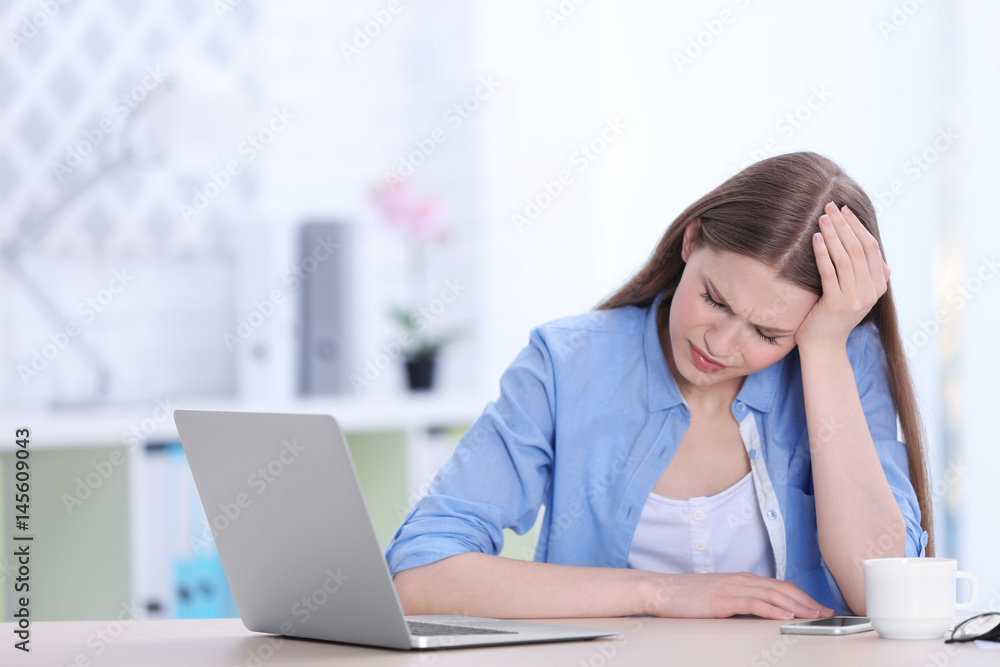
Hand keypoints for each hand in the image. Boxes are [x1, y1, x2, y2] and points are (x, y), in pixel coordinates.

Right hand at [643, 572, 835, 619]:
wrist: (662, 590)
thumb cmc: (688, 596)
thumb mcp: (720, 597)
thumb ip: (741, 602)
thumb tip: (761, 613)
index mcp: (742, 580)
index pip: (779, 586)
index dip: (802, 596)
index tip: (818, 607)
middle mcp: (742, 580)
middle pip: (782, 588)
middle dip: (807, 601)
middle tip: (826, 613)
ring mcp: (733, 588)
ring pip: (773, 594)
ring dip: (797, 605)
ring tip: (814, 615)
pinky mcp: (724, 599)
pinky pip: (754, 603)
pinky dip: (773, 608)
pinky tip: (786, 614)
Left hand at [794, 201, 889, 350]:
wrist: (824, 347)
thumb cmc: (835, 318)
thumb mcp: (858, 297)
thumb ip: (869, 278)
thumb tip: (884, 263)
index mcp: (878, 285)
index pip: (871, 248)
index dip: (858, 226)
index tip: (844, 210)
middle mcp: (870, 291)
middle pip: (858, 248)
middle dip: (844, 225)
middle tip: (830, 206)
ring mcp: (855, 298)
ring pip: (845, 257)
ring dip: (832, 234)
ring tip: (821, 218)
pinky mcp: (836, 303)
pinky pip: (829, 272)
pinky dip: (822, 253)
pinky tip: (814, 239)